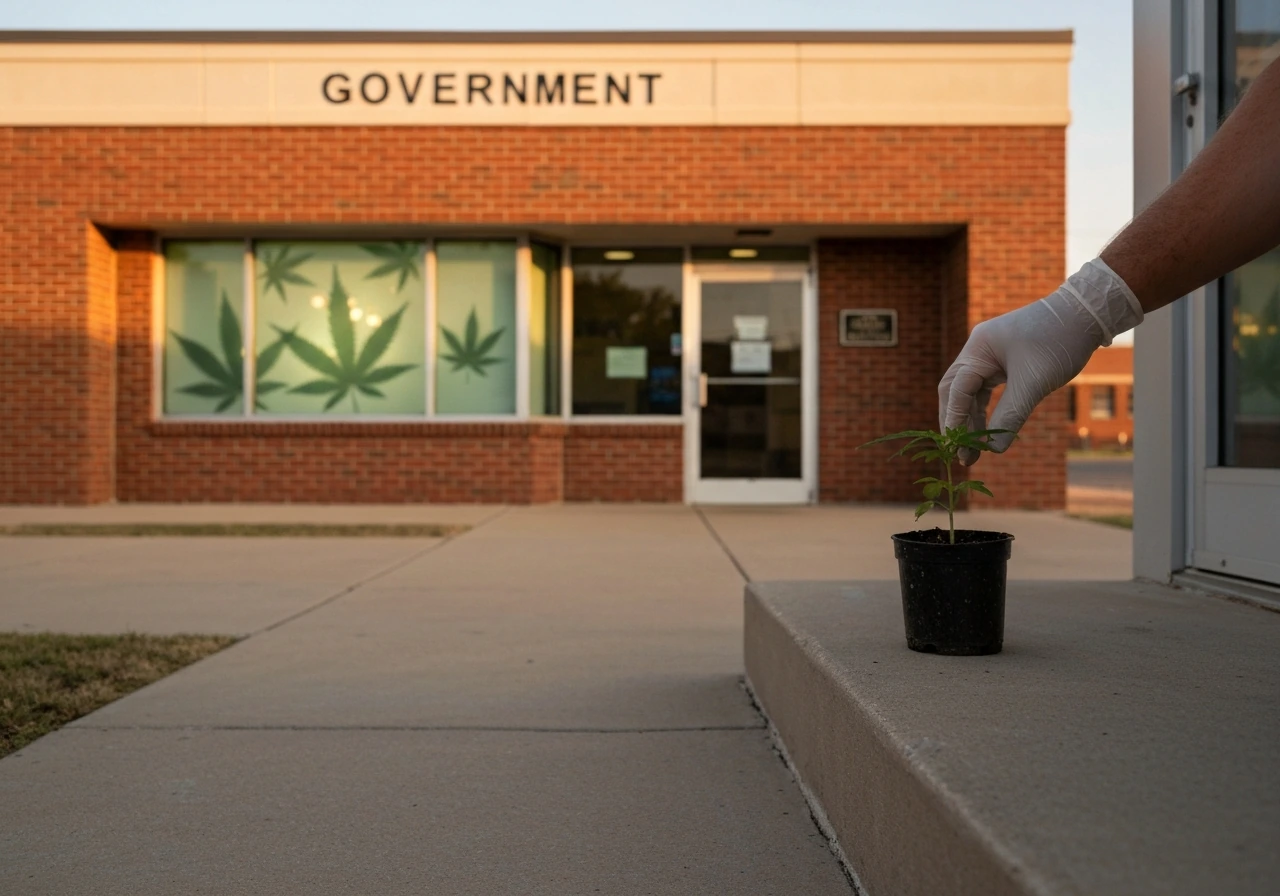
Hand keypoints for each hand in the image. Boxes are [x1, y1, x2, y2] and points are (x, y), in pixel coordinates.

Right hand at [938, 258, 1143, 464]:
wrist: (1086, 313)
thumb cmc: (1059, 342)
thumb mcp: (1034, 383)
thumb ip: (1010, 416)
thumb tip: (993, 450)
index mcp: (978, 349)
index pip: (957, 390)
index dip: (955, 420)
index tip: (957, 448)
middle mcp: (978, 350)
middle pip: (954, 391)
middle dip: (956, 423)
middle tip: (960, 453)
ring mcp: (989, 355)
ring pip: (969, 393)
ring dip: (970, 420)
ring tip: (974, 451)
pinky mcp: (1003, 361)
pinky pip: (985, 390)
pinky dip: (984, 411)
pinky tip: (987, 431)